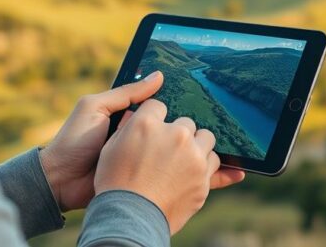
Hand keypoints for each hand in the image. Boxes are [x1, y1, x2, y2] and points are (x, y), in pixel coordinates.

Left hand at [39, 71, 243, 212]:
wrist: (59, 181)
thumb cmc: (74, 140)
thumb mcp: (95, 107)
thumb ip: (126, 93)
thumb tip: (158, 75)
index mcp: (133, 118)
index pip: (166, 107)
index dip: (186, 101)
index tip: (212, 92)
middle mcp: (145, 138)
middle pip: (181, 131)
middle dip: (205, 129)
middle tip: (233, 120)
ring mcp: (149, 160)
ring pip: (188, 156)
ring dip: (214, 154)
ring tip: (241, 147)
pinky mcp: (152, 181)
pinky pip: (184, 178)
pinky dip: (208, 178)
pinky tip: (231, 173)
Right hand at [94, 99, 231, 234]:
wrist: (130, 219)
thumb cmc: (114, 183)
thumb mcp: (111, 149)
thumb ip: (127, 128)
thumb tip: (136, 116)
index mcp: (147, 124)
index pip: (158, 106)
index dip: (154, 118)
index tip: (153, 130)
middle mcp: (175, 135)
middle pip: (186, 122)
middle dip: (178, 133)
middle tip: (167, 150)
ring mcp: (193, 156)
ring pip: (205, 138)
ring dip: (196, 146)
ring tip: (184, 160)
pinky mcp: (204, 177)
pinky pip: (214, 161)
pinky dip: (205, 165)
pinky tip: (194, 171)